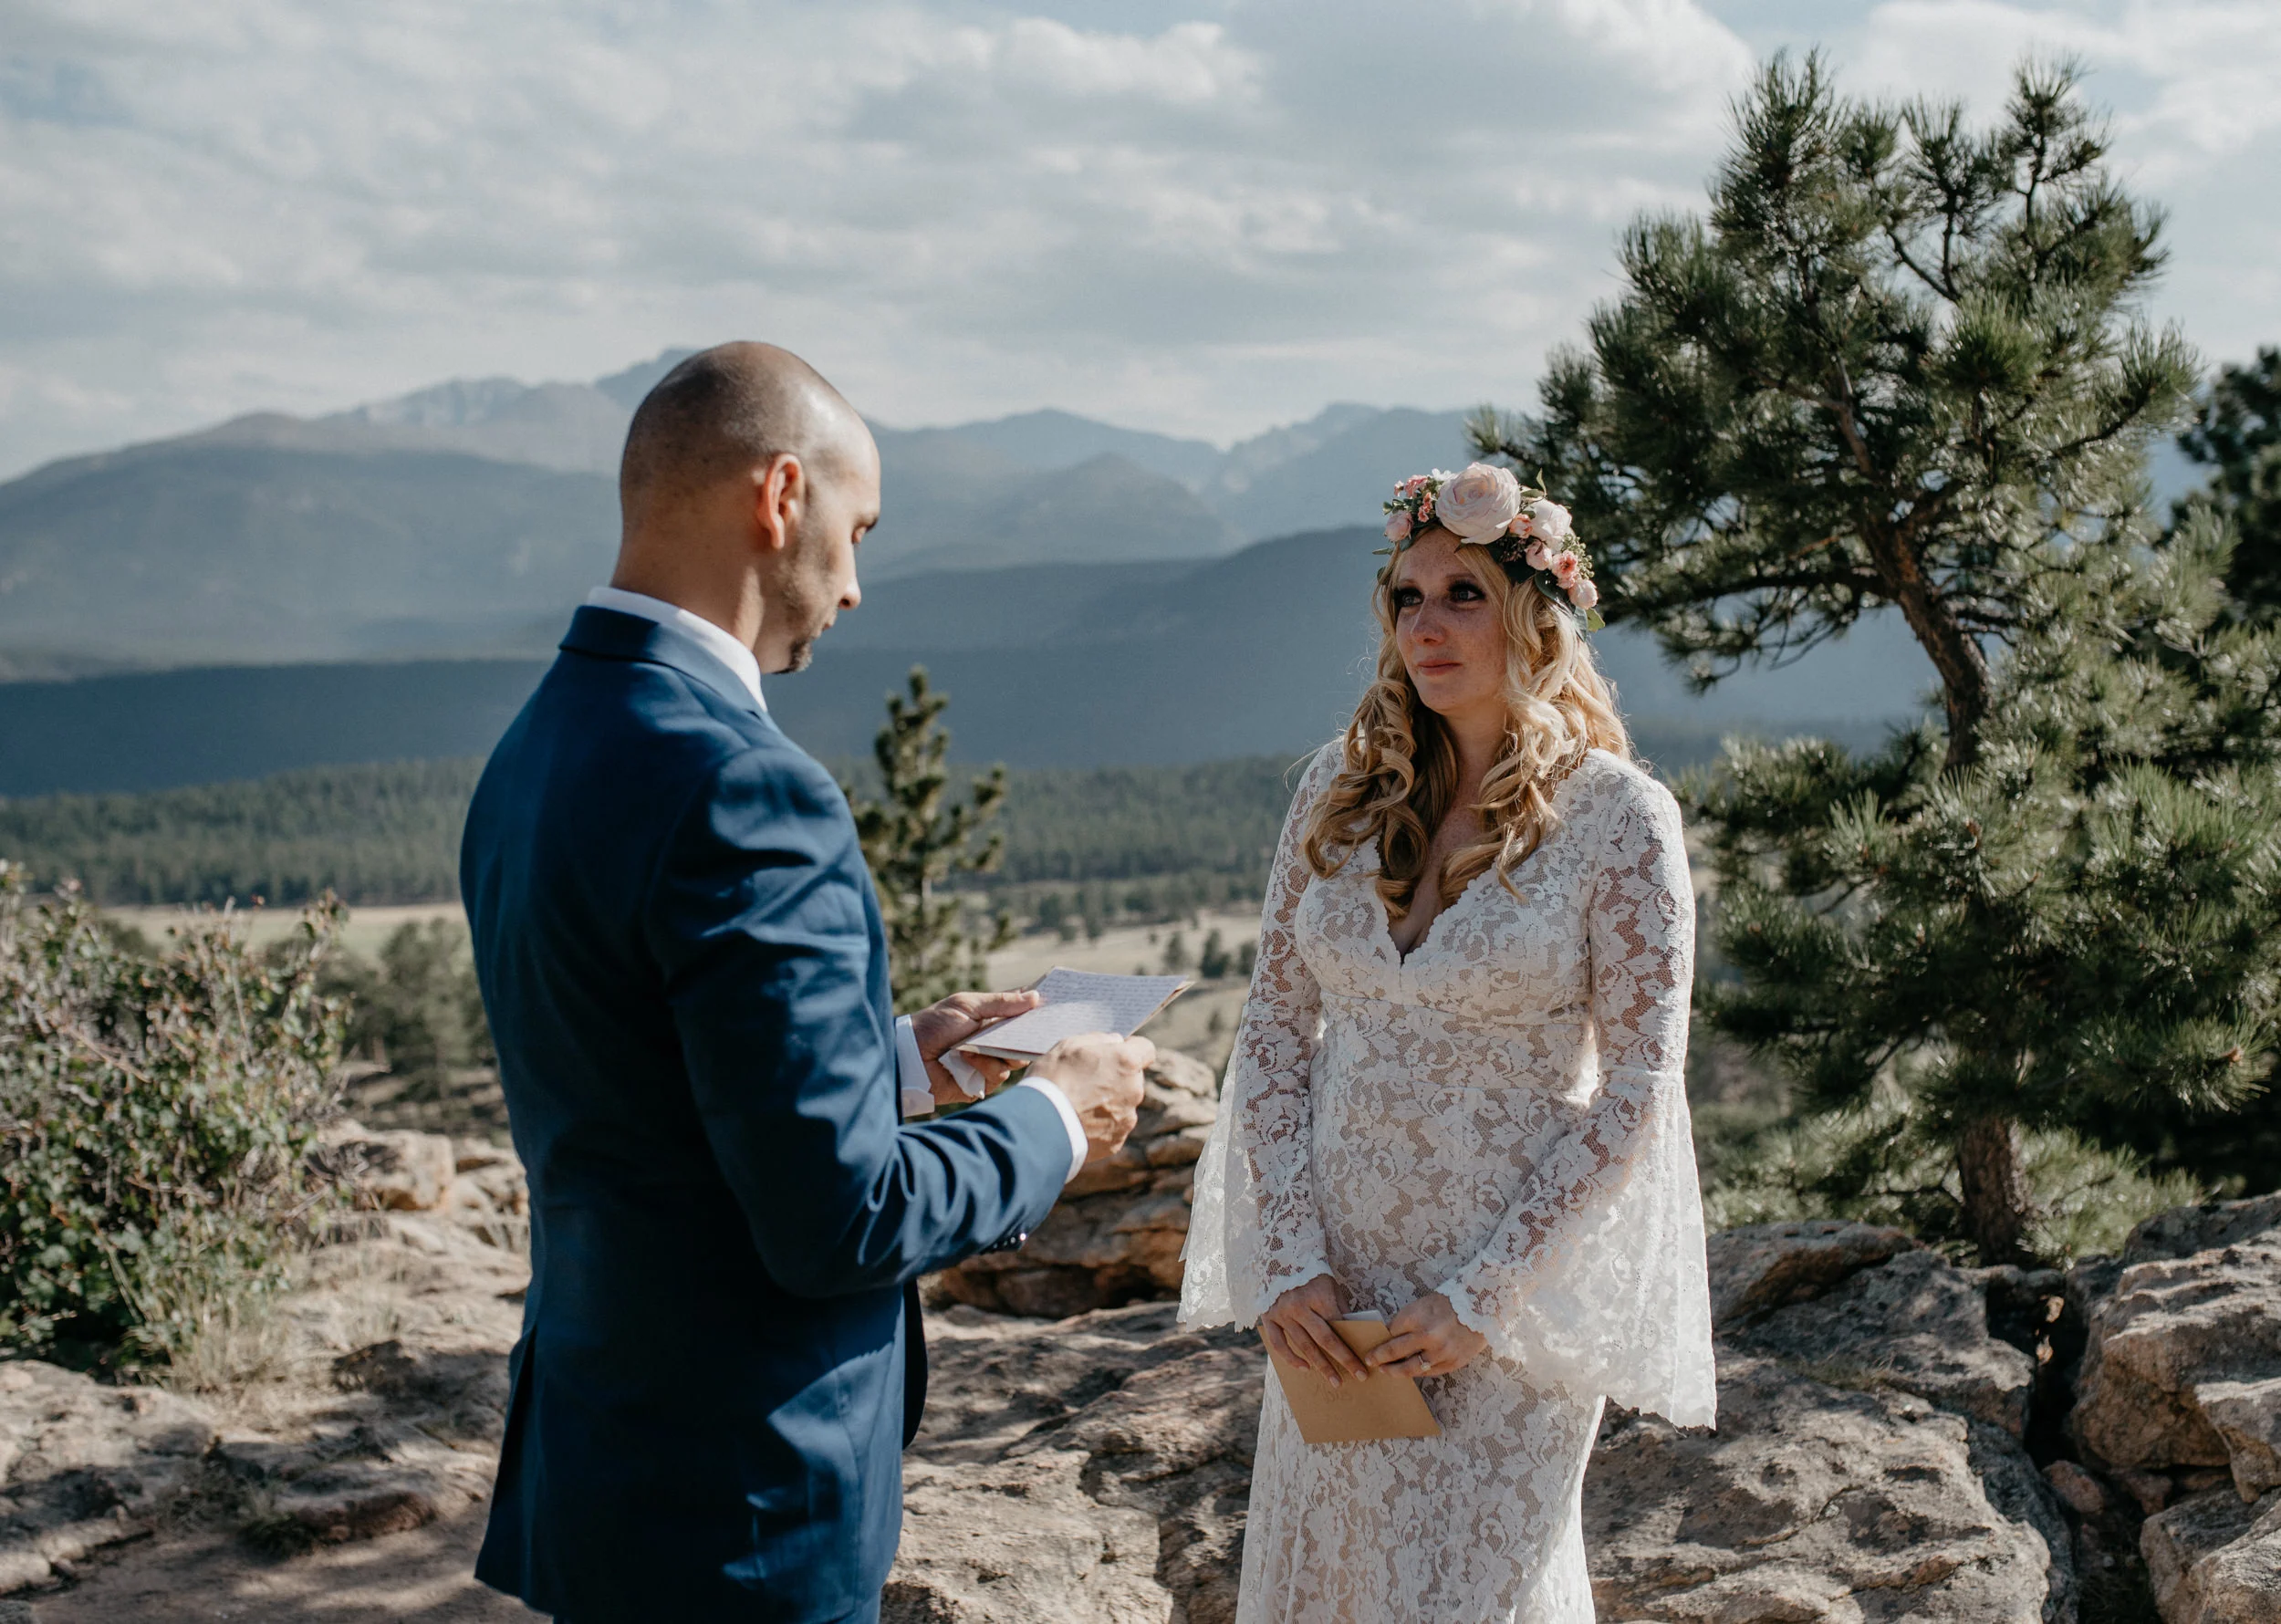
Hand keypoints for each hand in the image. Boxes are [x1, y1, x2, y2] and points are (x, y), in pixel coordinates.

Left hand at [909, 990, 1038, 1107]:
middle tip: (1032, 1033)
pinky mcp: (981, 1083)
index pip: (1021, 1014)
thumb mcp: (967, 1006)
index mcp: (991, 1019)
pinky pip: (999, 1076)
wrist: (908, 1056)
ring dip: (997, 1052)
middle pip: (1025, 1040)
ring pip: (1015, 1060)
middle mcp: (993, 1041)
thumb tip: (1035, 996)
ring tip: (972, 1046)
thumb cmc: (934, 1025)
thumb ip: (1001, 1002)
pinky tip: (965, 1059)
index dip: (1036, 1011)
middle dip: (1027, 1036)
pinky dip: (984, 1067)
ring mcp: (988, 1062)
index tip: (1055, 1006)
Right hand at [1031, 1032, 1151, 1161]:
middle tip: (1085, 1082)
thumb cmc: (1051, 1080)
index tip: (1113, 1054)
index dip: (1130, 1049)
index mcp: (1126, 1062)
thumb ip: (1097, 1039)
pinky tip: (1077, 1123)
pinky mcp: (1116, 1142)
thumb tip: (1114, 1042)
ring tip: (1076, 1106)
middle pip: (1132, 1079)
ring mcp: (1127, 1119)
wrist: (1039, 1128)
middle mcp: (1134, 1091)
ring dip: (1107, 1102)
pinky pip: (1112, 1128)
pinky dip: (1099, 1125)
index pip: (1145, 1049)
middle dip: (1115, 1078)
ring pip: (1123, 1104)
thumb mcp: (1068, 1046)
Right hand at [1260, 1274, 1367, 1388]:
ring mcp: (1282, 1313)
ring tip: (1334, 1381)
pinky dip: (1291, 1358)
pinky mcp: (1269, 1317)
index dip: (1351, 1348)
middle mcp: (1299, 1306)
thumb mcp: (1331, 1286)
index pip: (1339, 1328)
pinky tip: (1304, 1368)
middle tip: (1356, 1378)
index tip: (1363, 1364)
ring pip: (1303, 1345)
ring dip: (1320, 1365)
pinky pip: (1279, 1343)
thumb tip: (1353, 1334)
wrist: (1280, 1258)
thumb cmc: (1311, 1274)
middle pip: (1324, 1340)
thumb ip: (1341, 1309)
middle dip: (1342, 1361)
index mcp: (1318, 1297)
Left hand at [1366, 1291, 1487, 1380]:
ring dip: (1394, 1371)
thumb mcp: (1423, 1305)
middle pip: (1394, 1352)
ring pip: (1410, 1368)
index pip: (1390, 1332)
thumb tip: (1389, 1336)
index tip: (1372, 1343)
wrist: (1483, 1307)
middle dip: (1378, 1358)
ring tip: (1386, 1371)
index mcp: (1417, 1317)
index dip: (1380, 1339)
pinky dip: (1417, 1372)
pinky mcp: (1452, 1363)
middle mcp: (1427, 1336)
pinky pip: (1428, 1372)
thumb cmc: (1450, 1303)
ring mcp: (1440, 1352)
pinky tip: (1410, 1372)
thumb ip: (1407, 1321)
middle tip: (1370, 1361)